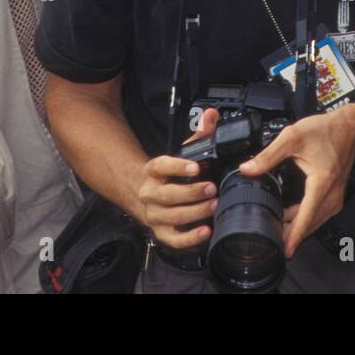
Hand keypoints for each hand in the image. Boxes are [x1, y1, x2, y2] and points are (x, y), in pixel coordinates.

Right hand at [133, 108, 220, 249]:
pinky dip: (189, 238)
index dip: (178, 166)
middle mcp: (150, 193)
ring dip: (194, 212)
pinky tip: (205, 231)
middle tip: (211, 188)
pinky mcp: (160, 232)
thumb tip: (211, 115)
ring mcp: (154, 214)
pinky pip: (173, 239)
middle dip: (191, 193)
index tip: (196, 167)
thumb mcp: (180, 153)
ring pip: (171, 216)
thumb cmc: (166, 174)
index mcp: (152, 171)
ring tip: (213, 205)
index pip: (161, 166)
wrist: (140, 194)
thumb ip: (198, 134)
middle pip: (167, 195)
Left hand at [238, 103, 354, 257]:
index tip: (285, 250)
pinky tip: (293, 218)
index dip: (294, 235)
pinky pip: (320, 214)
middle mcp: (332, 195)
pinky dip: (306, 219)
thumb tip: (248, 169)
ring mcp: (336, 197)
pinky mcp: (336, 195)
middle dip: (292, 234)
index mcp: (321, 183)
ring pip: (316, 221)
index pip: (306, 217)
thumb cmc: (326, 130)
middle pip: (310, 224)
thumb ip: (268, 155)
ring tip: (279, 231)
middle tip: (272, 240)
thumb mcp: (292, 137)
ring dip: (299, 227)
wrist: (350, 126)